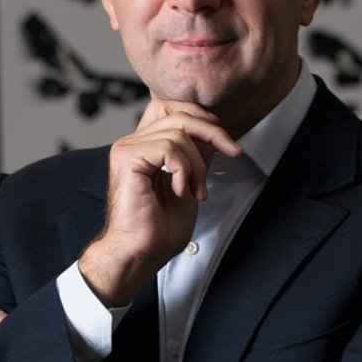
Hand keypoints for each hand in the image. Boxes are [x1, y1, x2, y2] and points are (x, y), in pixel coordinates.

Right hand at [79, 98, 241, 306]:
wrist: (140, 253)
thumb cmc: (159, 229)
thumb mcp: (189, 184)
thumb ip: (195, 157)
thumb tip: (213, 136)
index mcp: (144, 146)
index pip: (170, 107)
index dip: (200, 116)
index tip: (225, 140)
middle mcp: (132, 142)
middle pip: (179, 114)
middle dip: (213, 132)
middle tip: (234, 152)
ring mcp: (127, 148)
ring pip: (178, 133)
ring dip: (198, 165)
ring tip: (196, 192)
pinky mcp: (127, 158)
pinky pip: (168, 148)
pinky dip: (184, 170)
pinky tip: (181, 191)